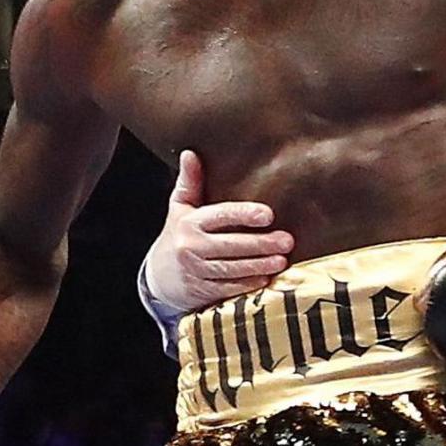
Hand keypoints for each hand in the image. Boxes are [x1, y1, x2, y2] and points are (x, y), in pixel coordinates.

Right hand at [143, 150, 294, 319]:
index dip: (244, 215)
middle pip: (230, 245)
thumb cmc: (178, 234)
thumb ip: (189, 182)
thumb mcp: (180, 208)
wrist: (158, 276)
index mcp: (189, 223)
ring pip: (231, 269)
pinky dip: (248, 284)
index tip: (268, 214)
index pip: (220, 216)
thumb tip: (190, 153)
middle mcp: (190, 247)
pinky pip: (228, 288)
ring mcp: (195, 271)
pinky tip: (266, 278)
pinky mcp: (202, 292)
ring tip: (282, 260)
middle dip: (260, 244)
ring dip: (258, 265)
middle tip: (287, 241)